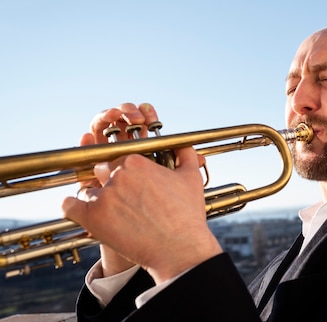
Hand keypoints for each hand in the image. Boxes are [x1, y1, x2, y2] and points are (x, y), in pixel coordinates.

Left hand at [64, 103, 221, 282]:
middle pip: (102, 171)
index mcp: (135, 162)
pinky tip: (83, 212)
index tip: (134, 184)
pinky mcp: (92, 218)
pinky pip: (69, 206)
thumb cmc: (187, 214)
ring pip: (89, 191)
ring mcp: (103, 197)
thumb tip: (181, 145)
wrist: (179, 248)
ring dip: (98, 200)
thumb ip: (185, 154)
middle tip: (125, 199)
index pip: (120, 159)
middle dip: (112, 182)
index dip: (127, 172)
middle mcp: (117, 175)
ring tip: (115, 215)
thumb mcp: (192, 177)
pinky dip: (73, 208)